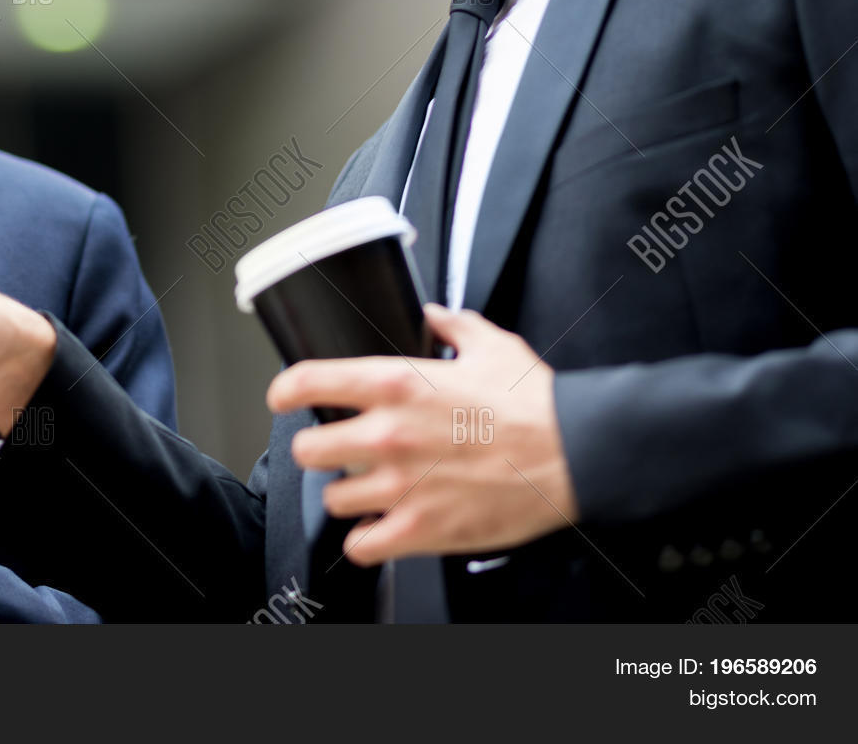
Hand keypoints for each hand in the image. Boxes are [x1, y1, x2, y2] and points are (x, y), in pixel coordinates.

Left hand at [267, 304, 578, 565]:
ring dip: (346, 494)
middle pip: (308, 449)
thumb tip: (432, 315)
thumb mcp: (491, 344)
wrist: (577, 453)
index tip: (282, 397)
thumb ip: (451, 325)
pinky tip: (378, 528)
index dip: (284, 390)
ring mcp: (402, 486)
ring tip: (364, 489)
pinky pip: (363, 545)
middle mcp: (389, 434)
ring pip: (333, 498)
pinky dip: (366, 540)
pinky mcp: (422, 529)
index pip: (309, 381)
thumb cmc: (537, 404)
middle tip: (334, 449)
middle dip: (317, 448)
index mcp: (397, 384)